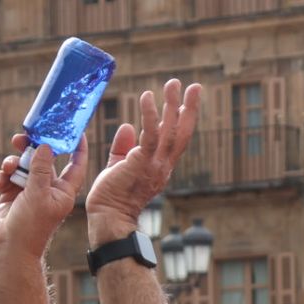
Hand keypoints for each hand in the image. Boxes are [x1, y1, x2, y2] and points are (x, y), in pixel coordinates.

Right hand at [0, 131, 88, 259]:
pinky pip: (7, 178)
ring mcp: (29, 191)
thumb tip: (44, 146)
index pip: (76, 164)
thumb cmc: (31, 226)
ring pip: (21, 166)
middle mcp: (48, 188)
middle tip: (20, 139)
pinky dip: (1, 178)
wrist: (10, 248)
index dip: (78, 147)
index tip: (76, 130)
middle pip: (43, 160)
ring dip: (11, 165)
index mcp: (63, 190)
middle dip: (30, 149)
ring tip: (7, 169)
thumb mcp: (38, 194)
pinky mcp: (12, 195)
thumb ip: (41, 169)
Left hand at [85, 79, 203, 245]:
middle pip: (182, 133)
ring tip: (173, 84)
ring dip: (173, 105)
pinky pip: (150, 135)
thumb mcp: (119, 165)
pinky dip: (150, 114)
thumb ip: (124, 147)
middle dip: (189, 108)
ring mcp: (154, 165)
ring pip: (170, 130)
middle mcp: (162, 165)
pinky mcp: (142, 163)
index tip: (187, 99)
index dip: (183, 119)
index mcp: (159, 166)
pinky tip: (148, 97)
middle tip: (194, 86)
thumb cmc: (111, 197)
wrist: (109, 218)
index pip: (176, 139)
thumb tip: (127, 126)